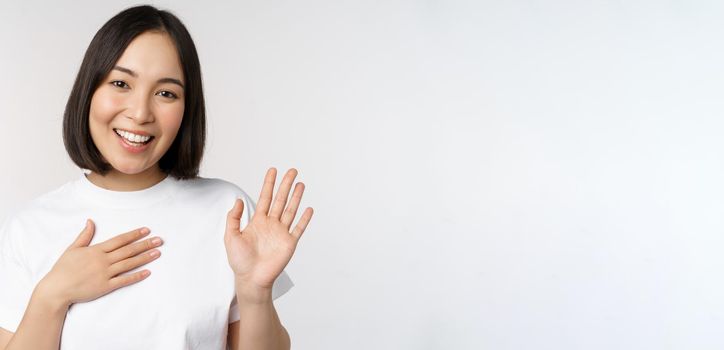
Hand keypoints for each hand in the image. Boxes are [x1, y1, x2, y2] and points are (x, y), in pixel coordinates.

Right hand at [36, 220, 163, 307]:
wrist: (56, 289)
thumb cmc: (63, 269)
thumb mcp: (73, 248)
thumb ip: (84, 235)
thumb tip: (91, 221)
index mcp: (96, 250)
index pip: (120, 240)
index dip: (134, 235)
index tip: (146, 230)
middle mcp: (103, 260)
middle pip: (128, 250)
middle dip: (145, 244)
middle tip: (160, 240)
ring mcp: (105, 274)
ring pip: (129, 264)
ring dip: (145, 258)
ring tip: (158, 253)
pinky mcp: (105, 286)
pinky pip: (124, 280)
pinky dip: (136, 276)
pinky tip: (147, 272)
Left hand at [224, 168, 313, 293]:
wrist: (251, 279)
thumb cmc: (239, 261)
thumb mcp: (230, 236)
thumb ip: (233, 218)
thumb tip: (239, 200)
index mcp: (258, 221)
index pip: (265, 197)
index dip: (269, 184)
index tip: (273, 170)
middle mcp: (271, 224)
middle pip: (280, 200)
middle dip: (286, 185)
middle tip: (292, 171)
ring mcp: (281, 233)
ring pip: (291, 210)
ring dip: (296, 197)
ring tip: (301, 184)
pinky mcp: (289, 243)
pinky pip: (299, 228)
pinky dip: (305, 219)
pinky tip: (309, 208)